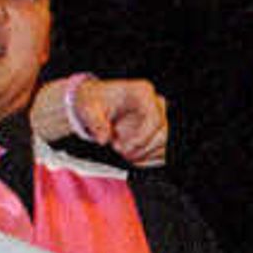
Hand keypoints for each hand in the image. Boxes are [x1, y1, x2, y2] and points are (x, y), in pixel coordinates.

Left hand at [36, 72, 170, 163]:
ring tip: (124, 154)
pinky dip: (147, 158)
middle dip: (142, 148)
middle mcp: (155, 104)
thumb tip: (103, 139)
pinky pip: (162, 151)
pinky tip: (132, 158)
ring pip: (164, 144)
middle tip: (122, 153)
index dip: (142, 137)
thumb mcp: (89, 108)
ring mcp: (159, 119)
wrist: (95, 103)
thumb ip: (96, 123)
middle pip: (163, 133)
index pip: (155, 118)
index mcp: (142, 93)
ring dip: (144, 154)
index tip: (125, 148)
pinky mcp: (158, 132)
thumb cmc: (95, 101)